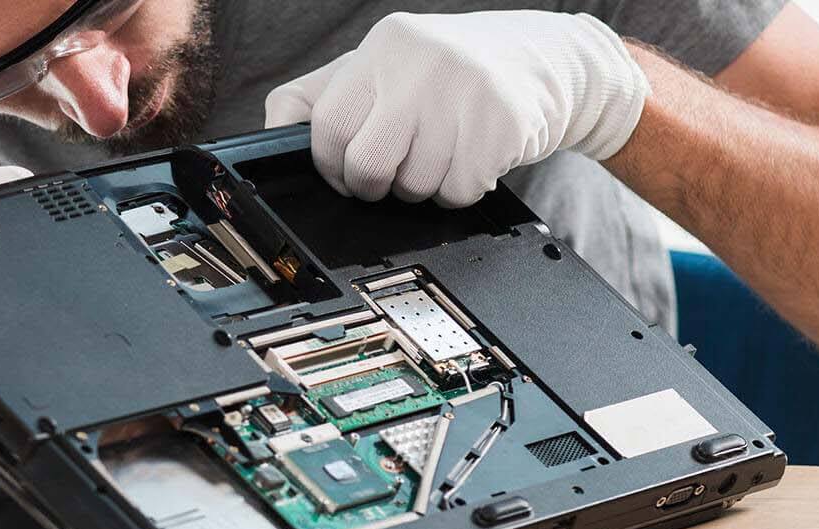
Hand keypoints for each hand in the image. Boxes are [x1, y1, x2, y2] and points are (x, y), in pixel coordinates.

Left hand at [264, 11, 648, 206]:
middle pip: (366, 164)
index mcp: (384, 46)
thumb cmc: (452, 73)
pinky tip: (471, 159)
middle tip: (392, 173)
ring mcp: (466, 93)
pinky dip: (459, 192)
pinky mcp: (503, 126)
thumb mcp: (385, 66)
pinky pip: (457, 192)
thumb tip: (270, 134)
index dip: (330, 165)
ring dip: (421, 188)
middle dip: (373, 185)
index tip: (345, 172)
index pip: (326, 125)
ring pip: (413, 184)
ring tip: (440, 155)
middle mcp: (422, 62)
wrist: (548, 62)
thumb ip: (323, 95)